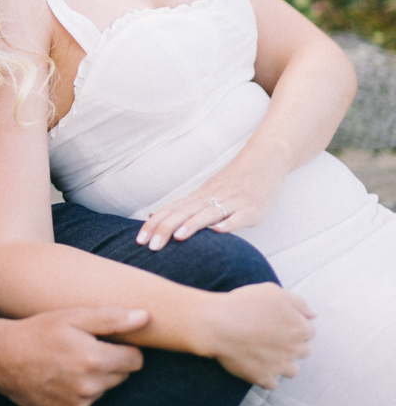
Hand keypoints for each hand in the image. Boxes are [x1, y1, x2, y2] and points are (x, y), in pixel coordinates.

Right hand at [0, 307, 147, 405]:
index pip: (136, 360)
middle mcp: (90, 388)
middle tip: (84, 348)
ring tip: (68, 362)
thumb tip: (146, 317)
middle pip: (121, 376)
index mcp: (95, 360)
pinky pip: (86, 404)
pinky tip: (60, 379)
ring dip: (94, 378)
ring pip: (103, 390)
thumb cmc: (39, 331)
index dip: (125, 348)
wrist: (2, 358)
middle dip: (109, 362)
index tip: (108, 340)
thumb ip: (112, 318)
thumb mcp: (73, 316)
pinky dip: (78, 393)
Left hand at [136, 158, 287, 250]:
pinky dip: (230, 223)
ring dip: (193, 225)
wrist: (265, 159)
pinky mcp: (252, 208)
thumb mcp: (204, 193)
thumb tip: (151, 216)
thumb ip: (182, 207)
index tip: (138, 240)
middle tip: (150, 247)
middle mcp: (211, 199)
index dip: (155, 225)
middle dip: (166, 229)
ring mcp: (232, 203)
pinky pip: (239, 216)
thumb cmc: (233, 182)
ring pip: (209, 214)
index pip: (171, 211)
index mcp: (199, 197)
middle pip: (184, 213)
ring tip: (179, 237)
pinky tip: (220, 231)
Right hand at [200, 283, 316, 389]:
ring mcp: (279, 366)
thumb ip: (299, 303)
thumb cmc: (245, 304)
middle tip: (273, 336)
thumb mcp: (273, 292)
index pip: (310, 331)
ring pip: (292, 370)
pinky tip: (257, 364)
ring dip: (284, 363)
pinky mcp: (263, 378)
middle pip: (304, 351)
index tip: (281, 322)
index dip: (295, 325)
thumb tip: (313, 315)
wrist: (219, 324)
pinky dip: (267, 376)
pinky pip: (273, 383)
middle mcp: (294, 349)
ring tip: (267, 353)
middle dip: (293, 344)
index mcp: (299, 328)